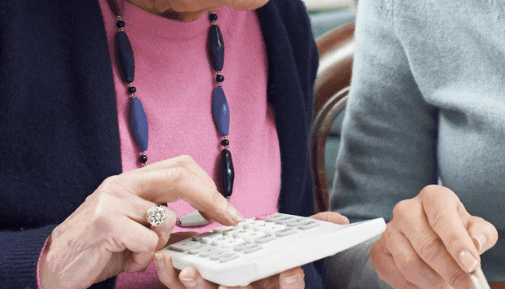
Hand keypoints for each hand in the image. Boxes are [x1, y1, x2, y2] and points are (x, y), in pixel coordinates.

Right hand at [39, 155, 242, 288]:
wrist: (52, 266)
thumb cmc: (95, 249)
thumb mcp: (132, 230)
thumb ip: (161, 222)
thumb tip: (201, 225)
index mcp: (131, 181)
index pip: (180, 166)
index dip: (208, 185)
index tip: (227, 209)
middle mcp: (122, 183)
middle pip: (181, 176)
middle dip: (211, 199)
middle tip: (229, 219)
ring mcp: (113, 200)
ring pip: (167, 219)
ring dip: (160, 244)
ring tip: (136, 252)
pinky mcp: (107, 223)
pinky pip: (148, 242)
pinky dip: (143, 258)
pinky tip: (125, 259)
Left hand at [153, 211, 350, 287]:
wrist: (233, 268)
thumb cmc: (268, 261)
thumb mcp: (295, 246)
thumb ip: (317, 232)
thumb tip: (339, 221)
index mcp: (275, 285)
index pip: (287, 287)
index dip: (290, 284)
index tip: (292, 272)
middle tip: (229, 281)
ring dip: (197, 286)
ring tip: (189, 270)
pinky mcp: (193, 288)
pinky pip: (180, 288)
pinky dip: (170, 275)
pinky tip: (165, 259)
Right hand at [369, 185, 497, 288]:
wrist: (427, 235)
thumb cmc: (452, 229)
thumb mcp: (473, 227)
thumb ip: (482, 233)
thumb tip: (477, 242)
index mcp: (433, 197)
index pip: (443, 218)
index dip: (457, 244)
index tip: (471, 265)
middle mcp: (407, 210)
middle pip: (427, 245)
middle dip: (450, 270)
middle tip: (465, 284)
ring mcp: (390, 230)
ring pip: (410, 263)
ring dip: (433, 281)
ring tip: (446, 284)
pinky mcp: (379, 251)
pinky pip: (396, 275)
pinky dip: (414, 286)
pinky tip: (427, 284)